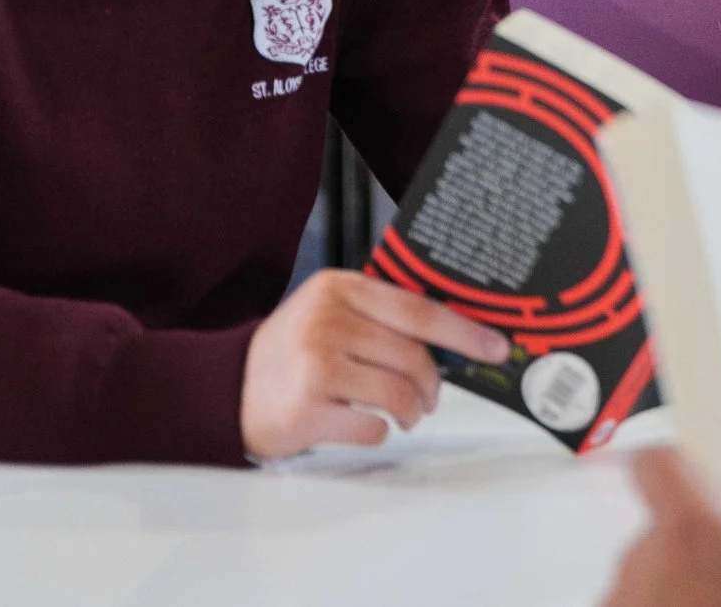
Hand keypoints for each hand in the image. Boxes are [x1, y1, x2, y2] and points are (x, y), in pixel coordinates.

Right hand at [240, 270, 511, 458]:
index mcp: (340, 289)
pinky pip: (371, 426)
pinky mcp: (306, 409)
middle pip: (413, 356)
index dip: (464, 332)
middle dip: (432, 384)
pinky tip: (367, 425)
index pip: (419, 310)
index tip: (496, 347)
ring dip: (410, 412)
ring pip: (398, 393)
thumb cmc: (292, 352)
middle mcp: (327, 322)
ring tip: (405, 415)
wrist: (224, 388)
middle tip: (431, 398)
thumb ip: (381, 316)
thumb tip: (455, 338)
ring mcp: (315, 365)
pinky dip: (380, 431)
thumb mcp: (330, 312)